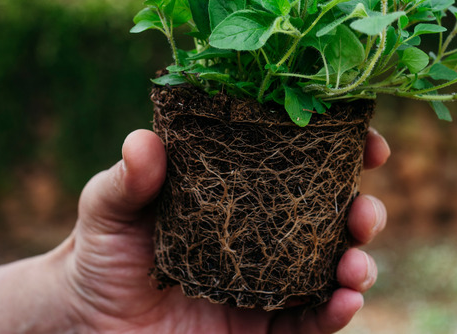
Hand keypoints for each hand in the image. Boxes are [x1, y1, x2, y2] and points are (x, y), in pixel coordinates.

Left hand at [51, 128, 389, 333]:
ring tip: (358, 264)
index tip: (368, 142)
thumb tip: (143, 141)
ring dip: (359, 263)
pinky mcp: (266, 328)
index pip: (298, 162)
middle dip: (362, 211)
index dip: (340, 150)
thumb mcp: (109, 209)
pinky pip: (310, 322)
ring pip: (332, 268)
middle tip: (365, 213)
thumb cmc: (102, 252)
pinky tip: (345, 301)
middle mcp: (263, 232)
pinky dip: (335, 312)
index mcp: (238, 190)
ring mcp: (269, 281)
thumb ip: (128, 180)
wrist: (89, 323)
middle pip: (330, 216)